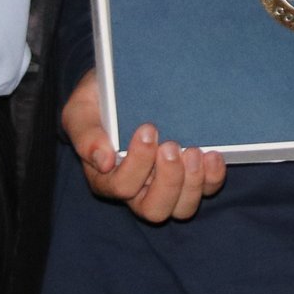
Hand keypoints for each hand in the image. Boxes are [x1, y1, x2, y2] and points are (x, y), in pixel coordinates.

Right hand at [61, 70, 226, 222]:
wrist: (121, 84)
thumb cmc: (98, 101)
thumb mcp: (81, 111)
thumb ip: (86, 135)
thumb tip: (104, 161)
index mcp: (107, 177)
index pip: (122, 187)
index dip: (137, 164)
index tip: (147, 129)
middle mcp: (138, 189)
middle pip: (154, 209)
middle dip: (168, 180)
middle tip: (171, 146)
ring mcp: (166, 184)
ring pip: (182, 209)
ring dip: (192, 182)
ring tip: (193, 151)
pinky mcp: (190, 174)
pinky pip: (206, 190)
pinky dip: (213, 177)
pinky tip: (212, 155)